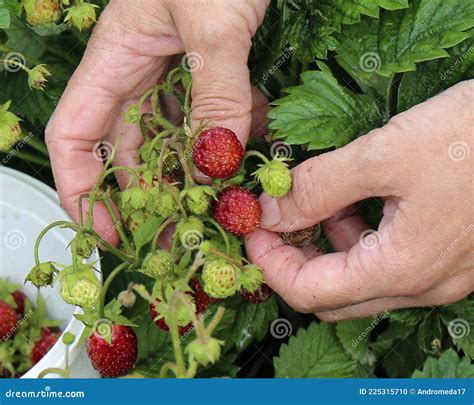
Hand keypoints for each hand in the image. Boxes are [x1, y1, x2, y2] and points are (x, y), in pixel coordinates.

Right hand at [46, 0, 269, 243]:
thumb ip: (216, 92)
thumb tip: (216, 162)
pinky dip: (230, 136)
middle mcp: (141, 71)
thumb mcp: (214, 22)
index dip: (81, 188)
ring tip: (217, 210)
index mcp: (117, 59)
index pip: (75, 136)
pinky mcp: (213, 69)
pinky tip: (250, 152)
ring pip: (175, 138)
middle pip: (129, 150)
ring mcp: (178, 71)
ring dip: (195, 175)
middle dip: (149, 197)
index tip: (105, 230)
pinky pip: (214, 115)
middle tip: (177, 237)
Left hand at [246, 81, 473, 320]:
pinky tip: (356, 201)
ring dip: (325, 245)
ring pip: (358, 278)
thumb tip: (268, 211)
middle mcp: (420, 284)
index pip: (308, 291)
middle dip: (293, 258)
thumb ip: (317, 187)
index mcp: (401, 268)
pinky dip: (358, 236)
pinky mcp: (447, 255)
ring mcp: (438, 274)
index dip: (270, 263)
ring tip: (317, 201)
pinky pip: (387, 261)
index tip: (251, 230)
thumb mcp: (384, 154)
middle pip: (331, 292)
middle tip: (275, 218)